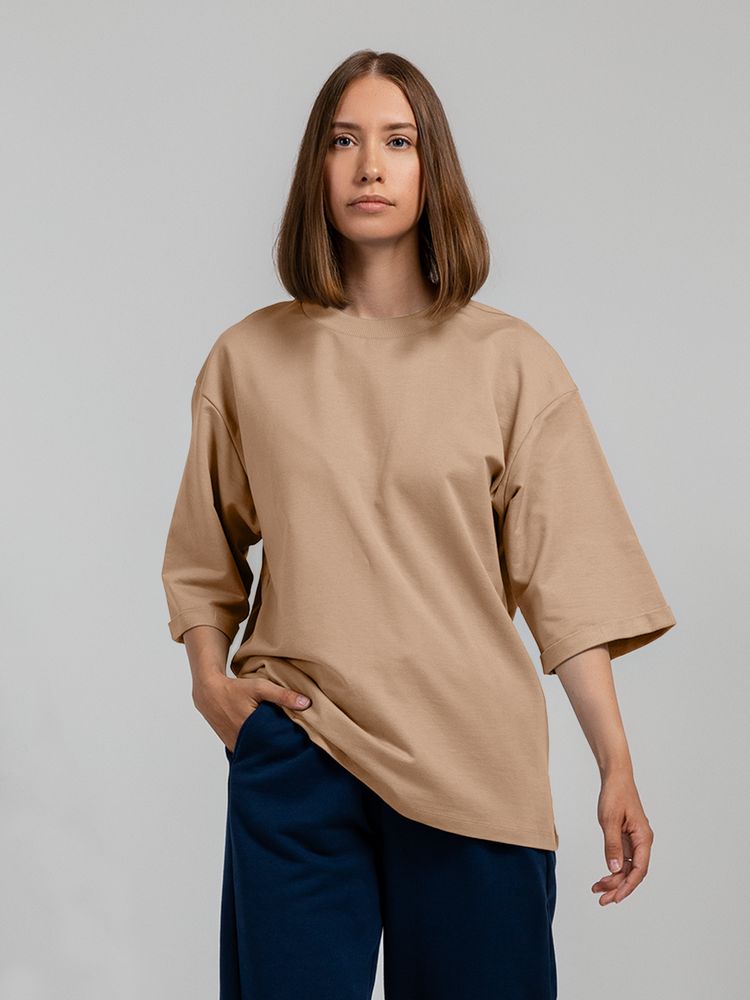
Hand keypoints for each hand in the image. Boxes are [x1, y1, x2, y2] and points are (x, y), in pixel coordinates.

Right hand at [192, 676, 311, 752]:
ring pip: (257, 751)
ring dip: (268, 747)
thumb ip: (283, 695)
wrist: (209, 693)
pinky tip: (267, 741)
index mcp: (249, 730)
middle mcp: (241, 742)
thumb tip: (307, 703)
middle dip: (280, 747)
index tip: (301, 743)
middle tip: (295, 745)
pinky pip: (249, 750)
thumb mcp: (260, 687)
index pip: (275, 744)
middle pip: (267, 750)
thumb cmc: (236, 688)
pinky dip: (257, 746)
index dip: (288, 743)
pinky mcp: (232, 746)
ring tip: (283, 744)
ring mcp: (235, 746)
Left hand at [591, 769, 653, 905]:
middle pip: (634, 873)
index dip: (628, 886)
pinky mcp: (626, 838)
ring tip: (597, 890)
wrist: (615, 777)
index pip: (639, 870)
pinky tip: (602, 878)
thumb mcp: (610, 821)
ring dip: (614, 880)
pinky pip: (622, 860)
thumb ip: (612, 846)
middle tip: (602, 900)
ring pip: (627, 868)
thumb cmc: (615, 795)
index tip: (615, 898)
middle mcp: (642, 842)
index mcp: (643, 838)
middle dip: (619, 888)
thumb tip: (615, 870)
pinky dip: (613, 869)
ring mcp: (634, 841)